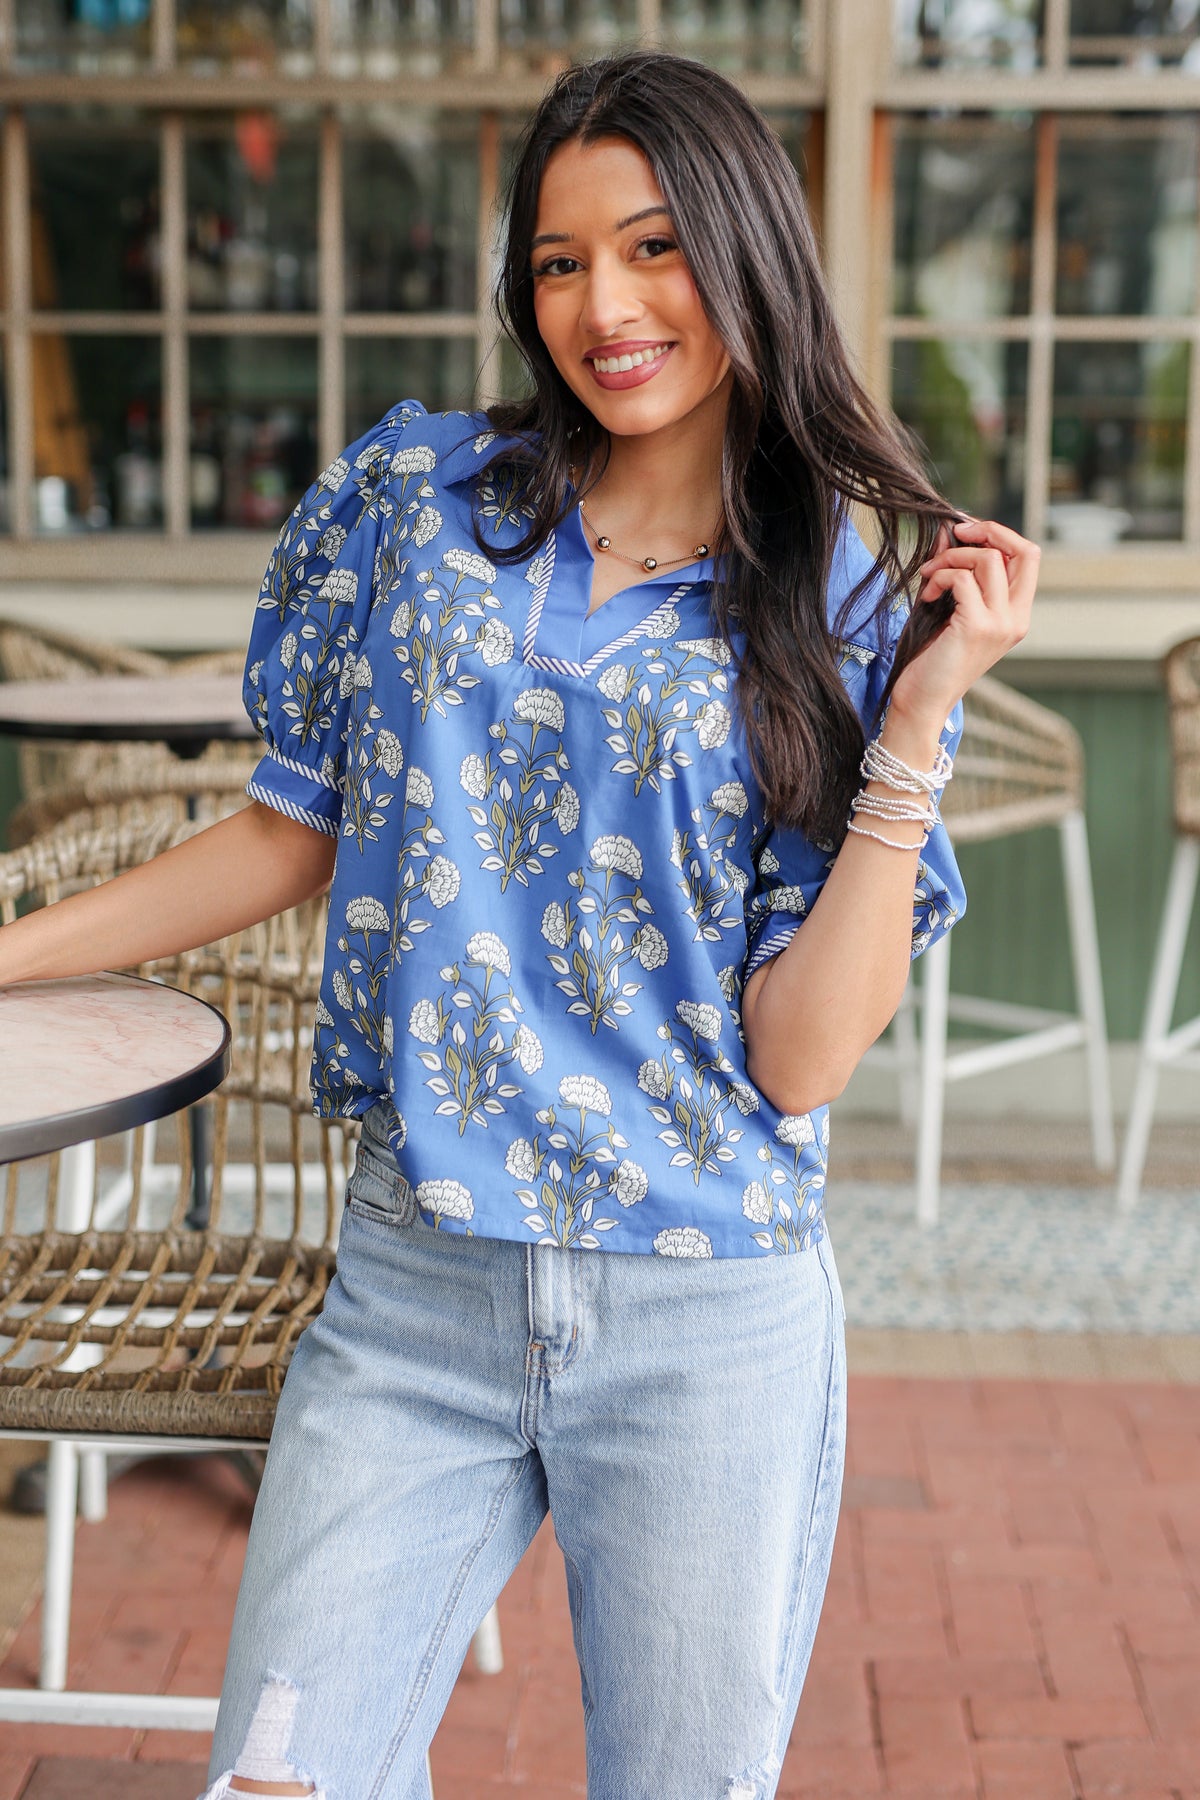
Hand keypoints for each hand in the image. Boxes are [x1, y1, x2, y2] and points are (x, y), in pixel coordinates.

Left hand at [889, 517, 1038, 726]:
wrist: (923, 702)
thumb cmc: (934, 659)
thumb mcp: (952, 609)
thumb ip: (957, 571)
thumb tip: (949, 531)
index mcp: (1017, 615)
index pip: (1028, 556)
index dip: (999, 534)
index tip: (965, 532)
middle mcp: (1016, 619)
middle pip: (1024, 550)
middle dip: (987, 531)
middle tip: (955, 534)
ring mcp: (1000, 624)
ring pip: (989, 559)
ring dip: (952, 557)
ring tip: (930, 575)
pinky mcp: (977, 627)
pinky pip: (963, 579)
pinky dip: (941, 577)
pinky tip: (927, 595)